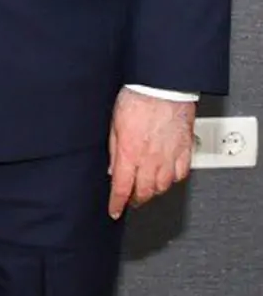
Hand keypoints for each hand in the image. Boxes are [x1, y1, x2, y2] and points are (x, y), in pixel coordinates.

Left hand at [108, 87, 195, 219]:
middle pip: (144, 191)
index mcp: (130, 153)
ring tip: (148, 189)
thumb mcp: (115, 124)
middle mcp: (150, 159)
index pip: (122, 188)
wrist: (162, 85)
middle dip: (136, 199)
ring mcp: (169, 155)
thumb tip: (112, 168)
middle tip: (131, 199)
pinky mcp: (185, 149)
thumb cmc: (138, 97)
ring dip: (153, 191)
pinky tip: (168, 176)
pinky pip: (181, 174)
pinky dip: (174, 179)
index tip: (115, 211)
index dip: (117, 203)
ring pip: (163, 186)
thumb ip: (114, 149)